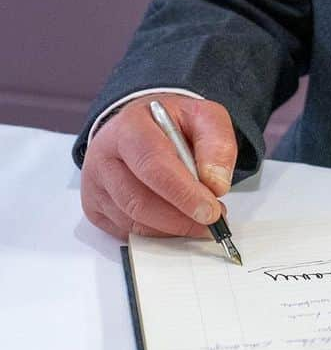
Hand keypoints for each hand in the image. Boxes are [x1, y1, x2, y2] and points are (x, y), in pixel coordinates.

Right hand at [81, 94, 236, 240]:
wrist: (142, 125)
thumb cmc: (172, 122)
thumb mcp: (204, 117)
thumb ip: (217, 144)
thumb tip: (216, 184)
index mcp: (130, 127)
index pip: (153, 164)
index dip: (183, 192)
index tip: (210, 210)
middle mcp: (104, 156)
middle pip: (138, 200)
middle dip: (180, 217)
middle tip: (211, 220)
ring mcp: (95, 184)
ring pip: (132, 220)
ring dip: (171, 227)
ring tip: (199, 220)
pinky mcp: (94, 207)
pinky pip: (126, 231)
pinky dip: (156, 232)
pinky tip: (176, 221)